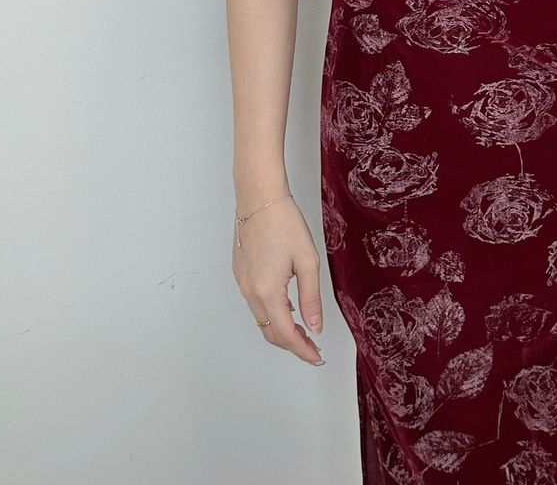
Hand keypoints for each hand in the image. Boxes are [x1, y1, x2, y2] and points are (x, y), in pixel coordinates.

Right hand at [232, 193, 325, 365]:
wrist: (260, 199)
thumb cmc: (285, 223)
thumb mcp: (307, 261)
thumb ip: (310, 297)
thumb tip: (314, 325)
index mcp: (268, 292)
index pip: (285, 334)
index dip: (302, 350)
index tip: (316, 357)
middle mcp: (250, 292)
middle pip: (270, 332)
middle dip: (292, 343)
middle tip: (313, 347)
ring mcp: (242, 283)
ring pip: (261, 319)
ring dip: (281, 329)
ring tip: (303, 328)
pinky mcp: (240, 274)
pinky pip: (255, 303)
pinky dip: (271, 312)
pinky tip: (287, 306)